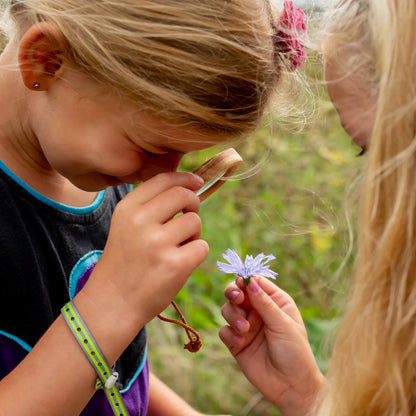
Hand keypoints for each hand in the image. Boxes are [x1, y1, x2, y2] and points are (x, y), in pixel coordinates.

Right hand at [82, 172, 208, 330]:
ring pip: (195, 222)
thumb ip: (150, 206)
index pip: (164, 179)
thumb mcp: (126, 226)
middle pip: (184, 195)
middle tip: (189, 217)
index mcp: (127, 208)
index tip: (196, 183)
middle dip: (193, 204)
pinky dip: (196, 253)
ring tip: (178, 247)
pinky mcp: (175, 265)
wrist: (112, 303)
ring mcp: (158, 243)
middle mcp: (141, 221)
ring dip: (193, 234)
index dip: (185, 179)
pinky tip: (180, 263)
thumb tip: (188, 188)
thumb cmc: (124, 262)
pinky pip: (202, 247)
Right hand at [220, 276, 323, 415]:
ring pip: (227, 309)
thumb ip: (264, 303)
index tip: (241, 284)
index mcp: (275, 301)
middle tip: (237, 300)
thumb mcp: (282, 324)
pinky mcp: (236, 342)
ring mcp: (246, 325)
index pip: (255, 282)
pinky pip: (224, 330)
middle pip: (237, 292)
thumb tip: (249, 280)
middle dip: (233, 293)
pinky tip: (241, 342)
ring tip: (245, 330)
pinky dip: (229, 333)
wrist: (291, 387)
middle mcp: (258, 311)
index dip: (246, 280)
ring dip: (233, 316)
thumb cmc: (295, 352)